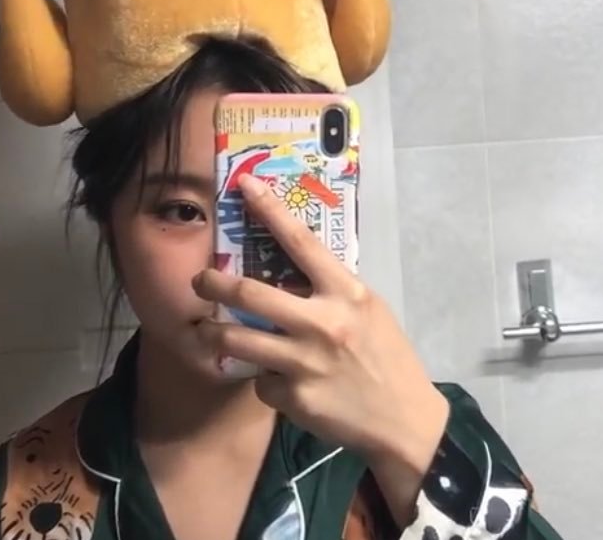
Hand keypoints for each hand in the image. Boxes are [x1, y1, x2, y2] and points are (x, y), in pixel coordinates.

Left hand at [193, 174, 448, 523]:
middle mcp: (322, 322)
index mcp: (345, 292)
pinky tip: (281, 382)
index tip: (244, 185)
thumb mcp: (368, 309)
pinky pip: (261, 381)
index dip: (270, 209)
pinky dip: (264, 379)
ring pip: (238, 340)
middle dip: (214, 284)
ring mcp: (305, 362)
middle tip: (199, 280)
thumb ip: (331, 289)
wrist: (403, 417)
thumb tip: (290, 272)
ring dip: (214, 333)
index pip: (301, 241)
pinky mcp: (294, 398)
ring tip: (205, 330)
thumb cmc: (387, 353)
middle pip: (251, 293)